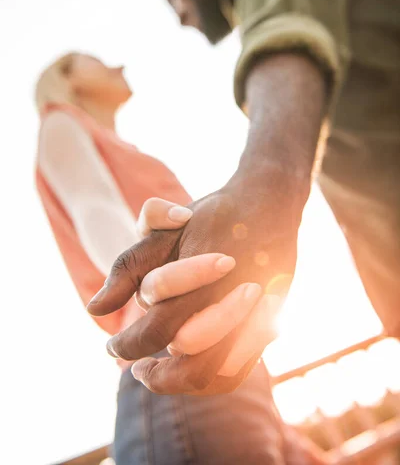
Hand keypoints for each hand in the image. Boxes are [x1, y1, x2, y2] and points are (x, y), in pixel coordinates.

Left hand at [88, 178, 299, 394]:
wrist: (268, 202)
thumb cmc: (211, 215)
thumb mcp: (164, 231)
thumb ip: (128, 268)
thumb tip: (94, 310)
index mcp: (198, 273)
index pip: (156, 327)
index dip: (128, 345)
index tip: (111, 348)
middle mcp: (227, 295)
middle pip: (184, 352)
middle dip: (152, 368)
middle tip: (133, 369)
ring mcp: (253, 311)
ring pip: (212, 371)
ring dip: (177, 382)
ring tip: (155, 376)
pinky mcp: (269, 321)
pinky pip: (237, 370)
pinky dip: (207, 381)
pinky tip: (188, 368)